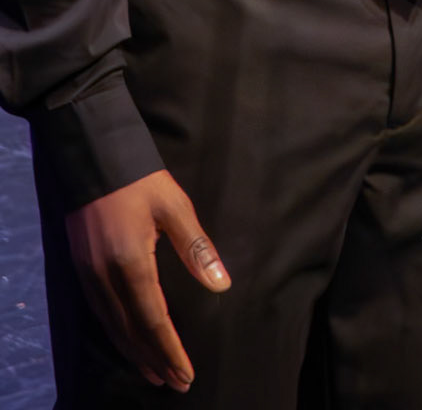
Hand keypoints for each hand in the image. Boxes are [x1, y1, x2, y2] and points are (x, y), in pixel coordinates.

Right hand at [64, 168, 228, 392]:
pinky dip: (117, 335)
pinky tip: (128, 342)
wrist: (93, 158)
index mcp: (131, 263)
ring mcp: (89, 276)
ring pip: (112, 328)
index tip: (186, 373)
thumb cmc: (141, 180)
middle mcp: (105, 277)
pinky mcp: (81, 270)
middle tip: (175, 383)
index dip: (170, 350)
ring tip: (155, 373)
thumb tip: (221, 285)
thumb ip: (197, 248)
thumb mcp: (175, 207)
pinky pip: (100, 314)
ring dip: (134, 353)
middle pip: (131, 332)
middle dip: (154, 359)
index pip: (153, 320)